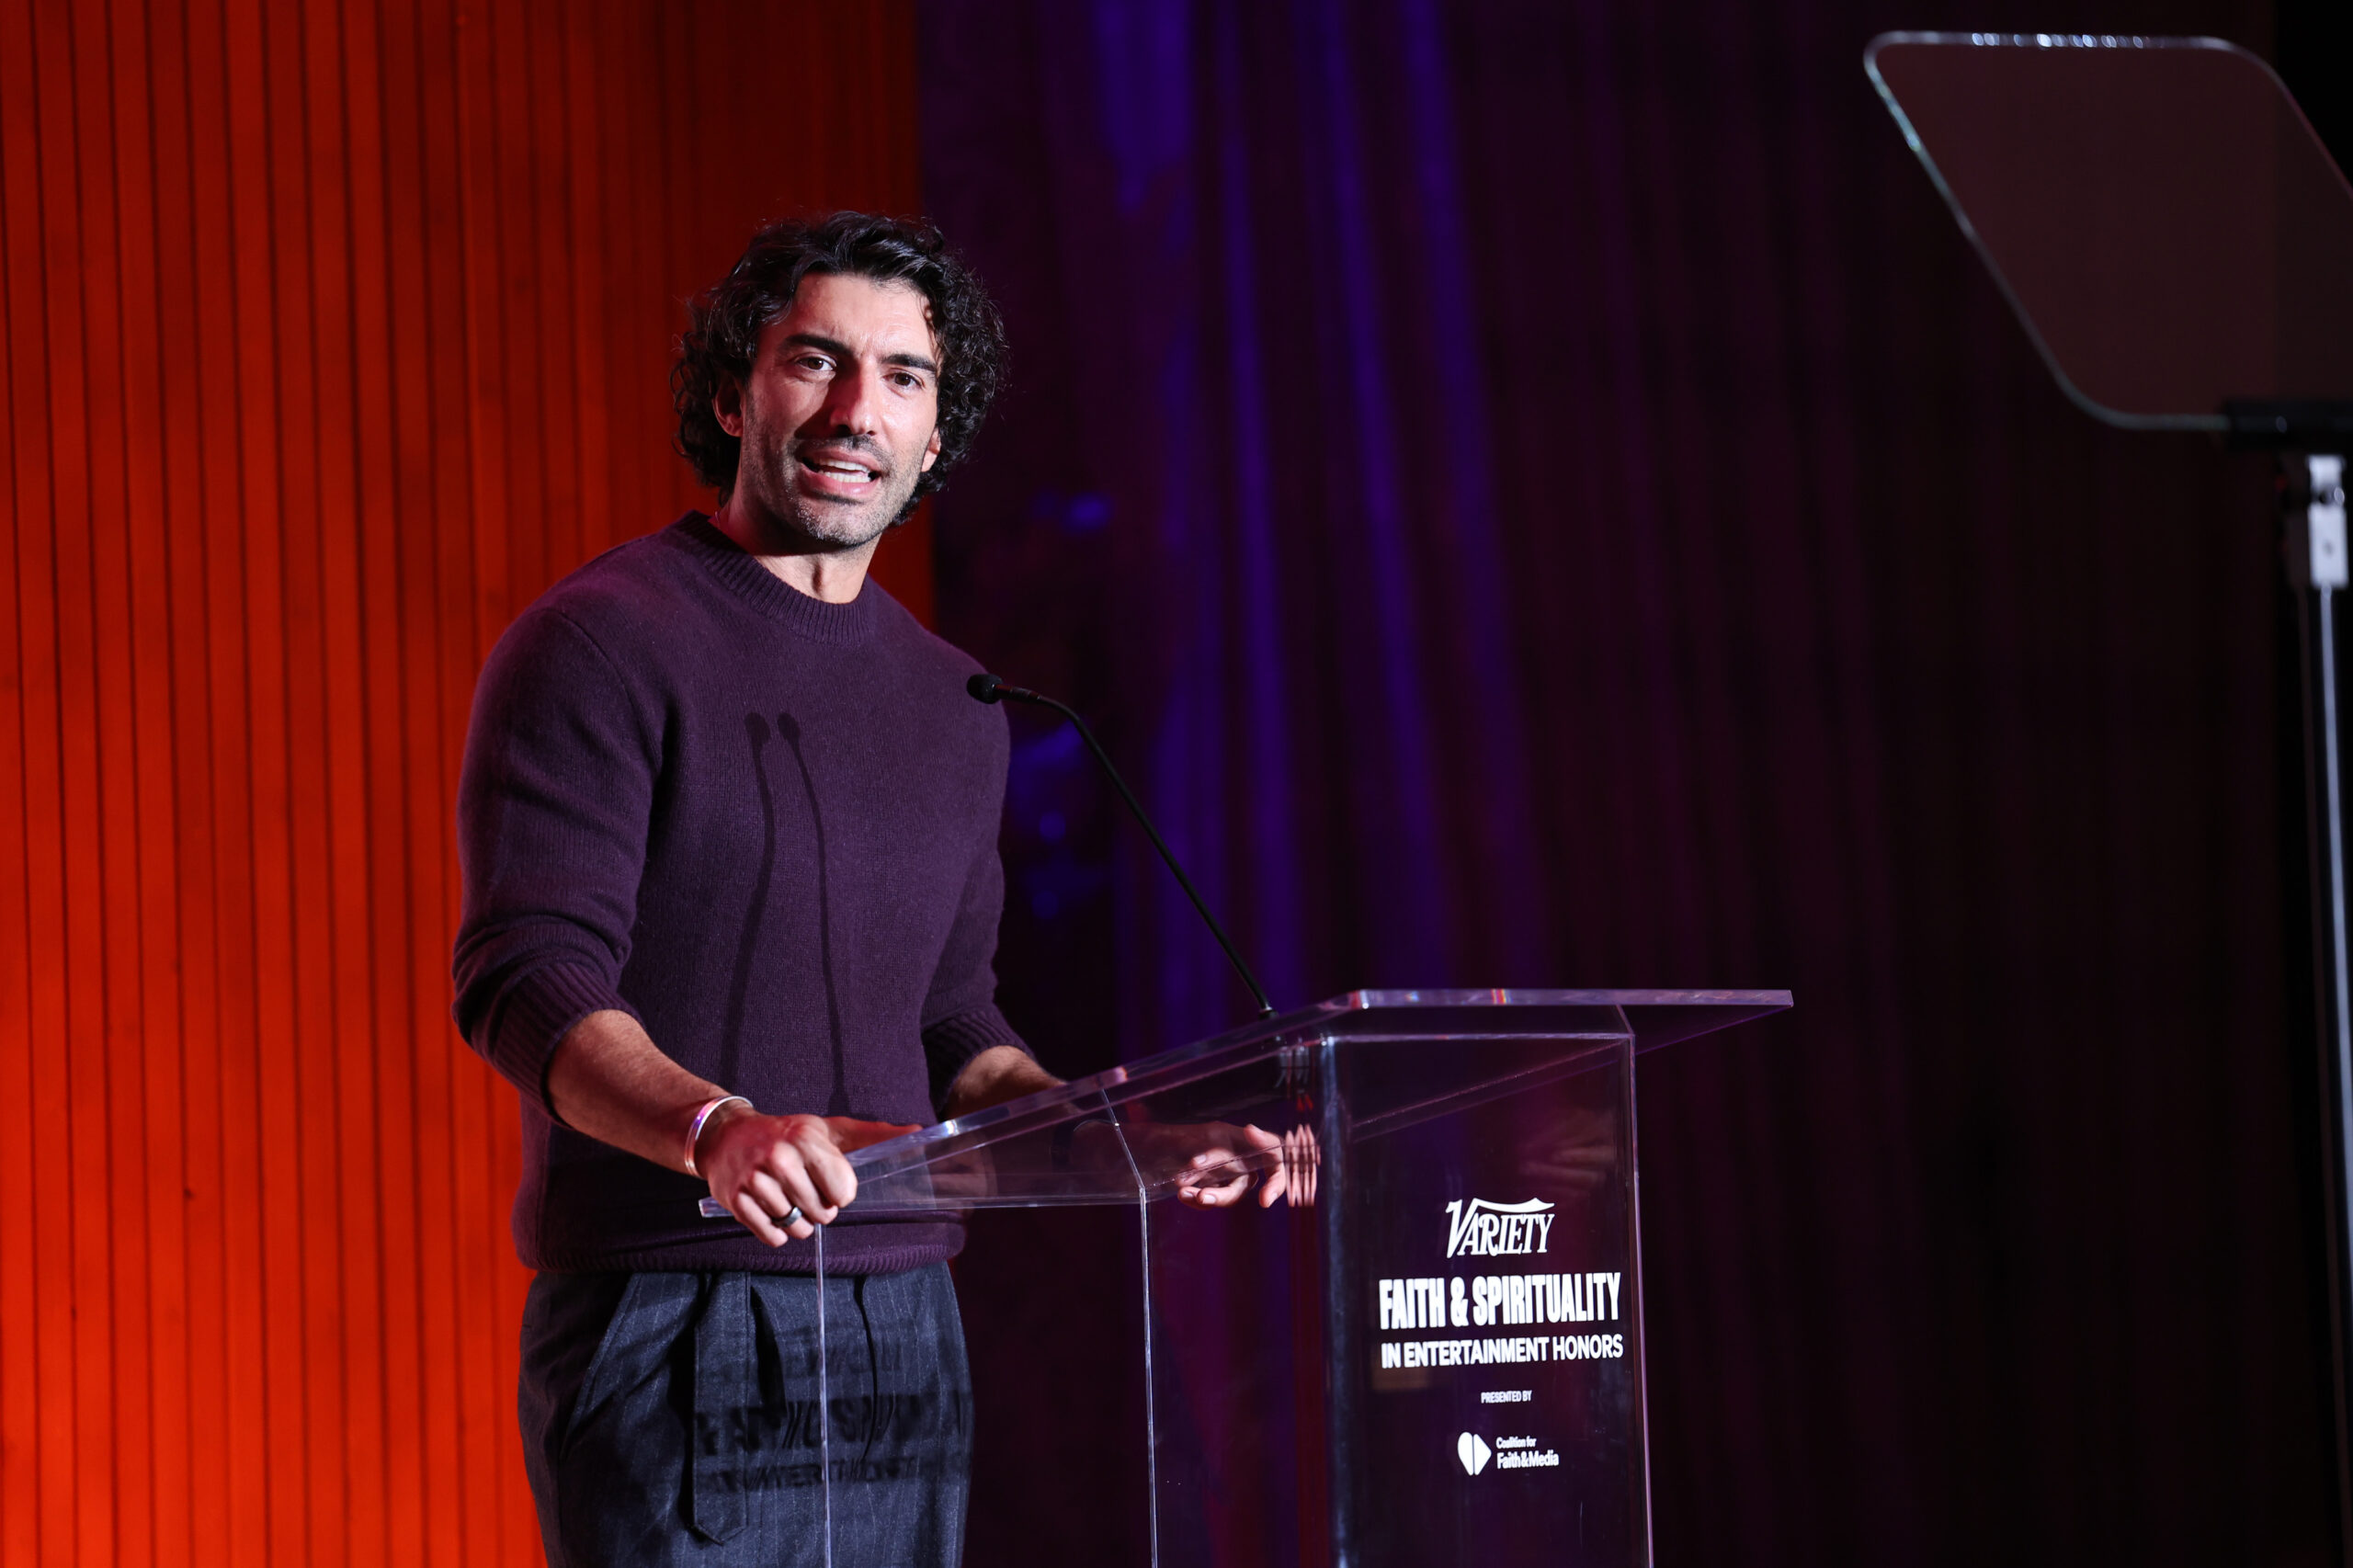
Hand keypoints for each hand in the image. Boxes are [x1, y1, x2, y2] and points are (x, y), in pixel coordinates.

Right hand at [694, 1108, 918, 1246]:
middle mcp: (780, 1159)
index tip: (828, 1180)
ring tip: (788, 1198)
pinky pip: (773, 1237)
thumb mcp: (828, 1129)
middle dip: (820, 1208)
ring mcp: (755, 1180)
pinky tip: (772, 1209)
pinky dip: (777, 1231)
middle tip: (805, 1189)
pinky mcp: (737, 1201)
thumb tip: (919, 1131)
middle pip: (823, 1214)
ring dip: (799, 1221)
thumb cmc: (786, 1134)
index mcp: (805, 1139)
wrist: (727, 1136)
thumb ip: (872, 1135)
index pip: (843, 1192)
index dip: (840, 1192)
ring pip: (798, 1228)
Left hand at [1123, 1120, 1320, 1209]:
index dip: (1276, 1183)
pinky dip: (1195, 1198)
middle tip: (1203, 1196)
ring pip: (1226, 1195)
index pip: (1275, 1160)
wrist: (1166, 1141)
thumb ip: (1225, 1147)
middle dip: (1224, 1194)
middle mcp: (1243, 1164)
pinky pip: (1210, 1198)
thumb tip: (1249, 1134)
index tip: (1265, 1202)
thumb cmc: (1197, 1133)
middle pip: (1245, 1186)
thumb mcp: (1209, 1134)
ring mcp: (1228, 1178)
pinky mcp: (1212, 1188)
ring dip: (1206, 1198)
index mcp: (1250, 1145)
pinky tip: (1182, 1194)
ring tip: (1183, 1193)